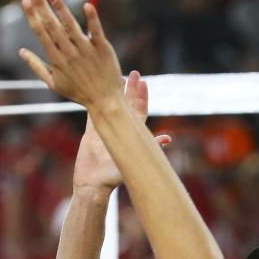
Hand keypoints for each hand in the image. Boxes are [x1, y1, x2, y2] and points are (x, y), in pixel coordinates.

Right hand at [18, 0, 123, 109]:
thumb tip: (21, 52)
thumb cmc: (78, 92)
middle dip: (42, 7)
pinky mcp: (102, 48)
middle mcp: (69, 53)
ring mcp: (86, 50)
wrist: (104, 101)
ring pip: (71, 26)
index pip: (41, 34)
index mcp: (56, 60)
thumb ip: (36, 66)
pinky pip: (96, 31)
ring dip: (61, 9)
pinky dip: (92, 19)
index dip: (33, 16)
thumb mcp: (53, 83)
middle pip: (53, 26)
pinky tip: (87, 5)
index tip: (25, 1)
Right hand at [73, 71, 170, 193]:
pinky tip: (92, 92)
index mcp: (130, 135)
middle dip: (130, 89)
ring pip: (109, 107)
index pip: (138, 110)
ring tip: (114, 78)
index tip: (143, 81)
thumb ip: (149, 147)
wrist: (92, 185)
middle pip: (125, 105)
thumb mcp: (132, 159)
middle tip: (133, 73)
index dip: (141, 95)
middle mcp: (118, 131)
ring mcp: (104, 131)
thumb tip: (168, 138)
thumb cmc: (113, 177)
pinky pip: (92, 115)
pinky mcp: (90, 135)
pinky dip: (93, 103)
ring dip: (112, 93)